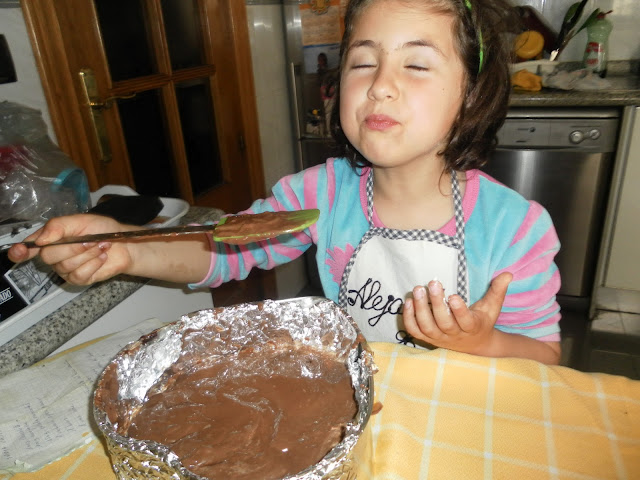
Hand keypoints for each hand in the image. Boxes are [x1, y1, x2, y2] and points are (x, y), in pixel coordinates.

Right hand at [7, 214, 134, 284]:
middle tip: (91, 240)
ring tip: (100, 246)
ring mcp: (65, 269)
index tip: (19, 252)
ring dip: (88, 254)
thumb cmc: (102, 230)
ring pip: (66, 265)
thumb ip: (59, 226)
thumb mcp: (81, 221)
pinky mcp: (79, 279)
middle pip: (48, 257)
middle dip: (72, 247)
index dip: (19, 252)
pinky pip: (79, 274)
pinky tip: (102, 256)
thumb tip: (41, 240)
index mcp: (50, 238)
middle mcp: (54, 255)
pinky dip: (94, 263)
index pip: (27, 248)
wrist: (125, 244)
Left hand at [403, 272, 512, 354]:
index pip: (465, 321)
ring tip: (418, 289)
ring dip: (420, 309)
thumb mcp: (492, 307)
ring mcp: (440, 338)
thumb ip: (498, 290)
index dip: (459, 311)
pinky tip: (408, 302)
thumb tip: (507, 274)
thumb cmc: (482, 320)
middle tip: (433, 283)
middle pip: (444, 323)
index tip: (453, 295)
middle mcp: (455, 335)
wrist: (474, 344)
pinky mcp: (428, 338)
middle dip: (437, 304)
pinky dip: (409, 319)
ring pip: (427, 327)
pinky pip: (415, 331)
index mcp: (472, 327)